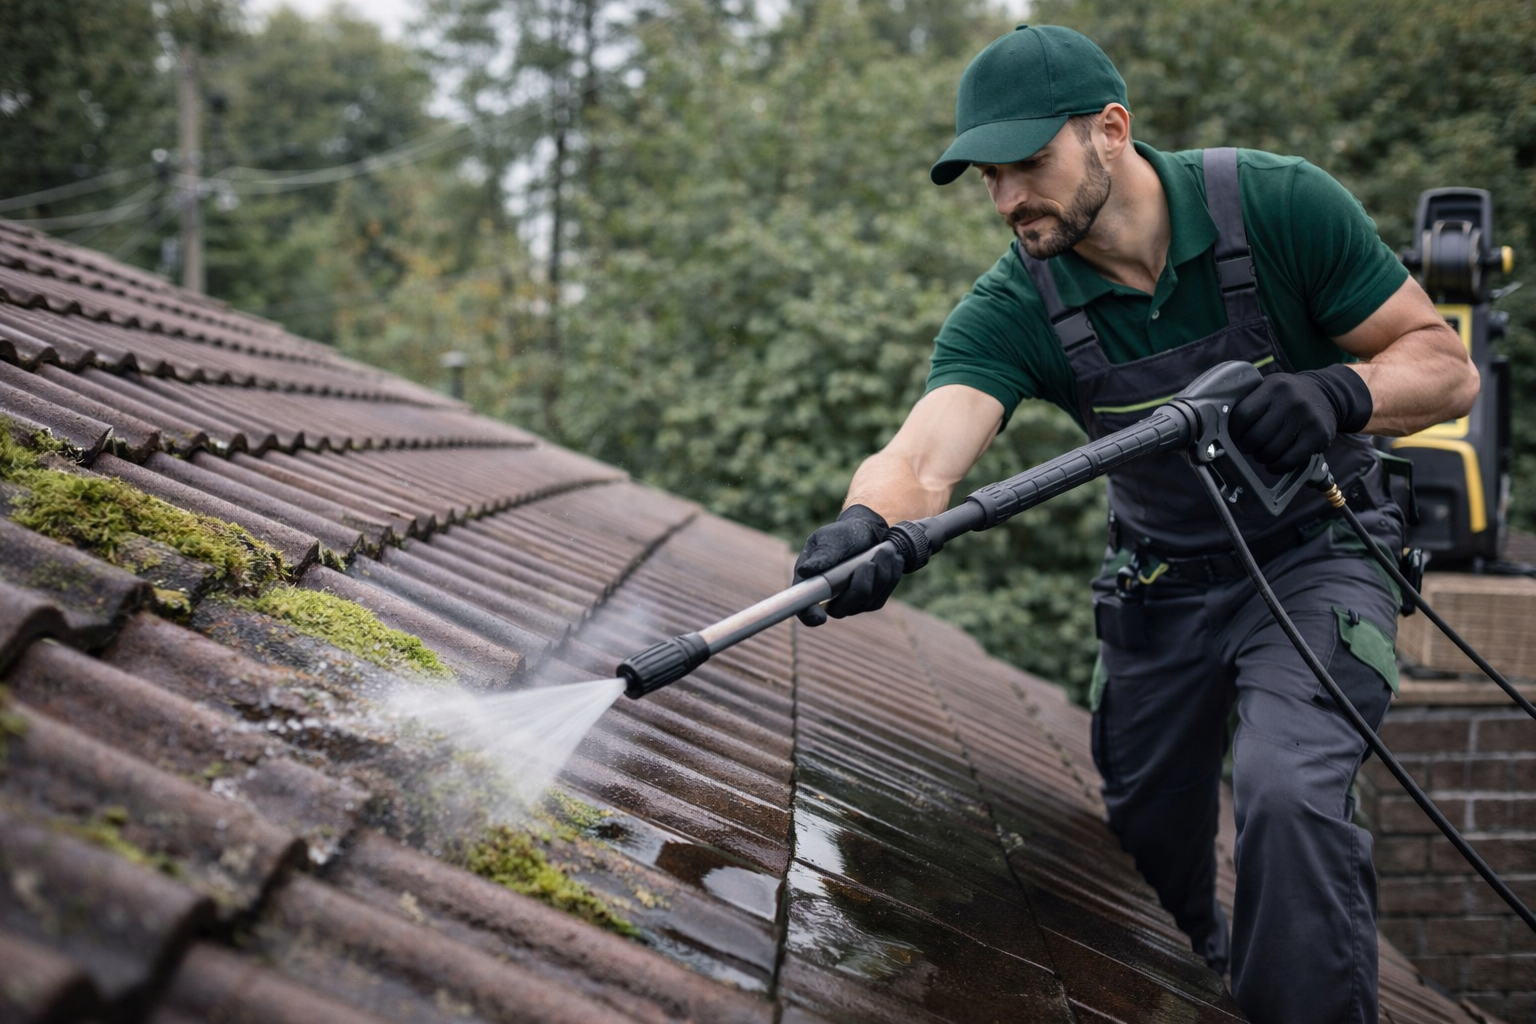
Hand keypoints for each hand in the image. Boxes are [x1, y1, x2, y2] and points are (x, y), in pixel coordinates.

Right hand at [793, 504, 902, 625]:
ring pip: (868, 599)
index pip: (804, 610)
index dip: (810, 615)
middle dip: (859, 585)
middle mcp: (830, 599)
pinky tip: (888, 558)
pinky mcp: (872, 600)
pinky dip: (890, 573)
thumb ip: (821, 555)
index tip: (820, 616)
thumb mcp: (829, 538)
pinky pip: (883, 593)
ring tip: (883, 550)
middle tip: (868, 562)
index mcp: (810, 583)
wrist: (868, 531)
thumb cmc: (842, 534)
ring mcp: (852, 603)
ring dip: (879, 572)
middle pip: (843, 609)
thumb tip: (805, 570)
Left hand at [1228, 365, 1372, 473]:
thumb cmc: (1288, 396)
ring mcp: (1307, 418)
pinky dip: (1277, 467)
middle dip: (1247, 447)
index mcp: (1273, 386)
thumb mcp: (1269, 388)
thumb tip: (1216, 426)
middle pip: (1254, 437)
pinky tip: (1275, 464)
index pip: (1241, 416)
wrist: (1327, 395)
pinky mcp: (1319, 436)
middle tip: (1250, 447)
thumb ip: (1249, 402)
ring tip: (1264, 453)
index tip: (1235, 436)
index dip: (1234, 432)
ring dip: (1262, 458)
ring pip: (1270, 451)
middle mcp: (1291, 400)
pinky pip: (1288, 460)